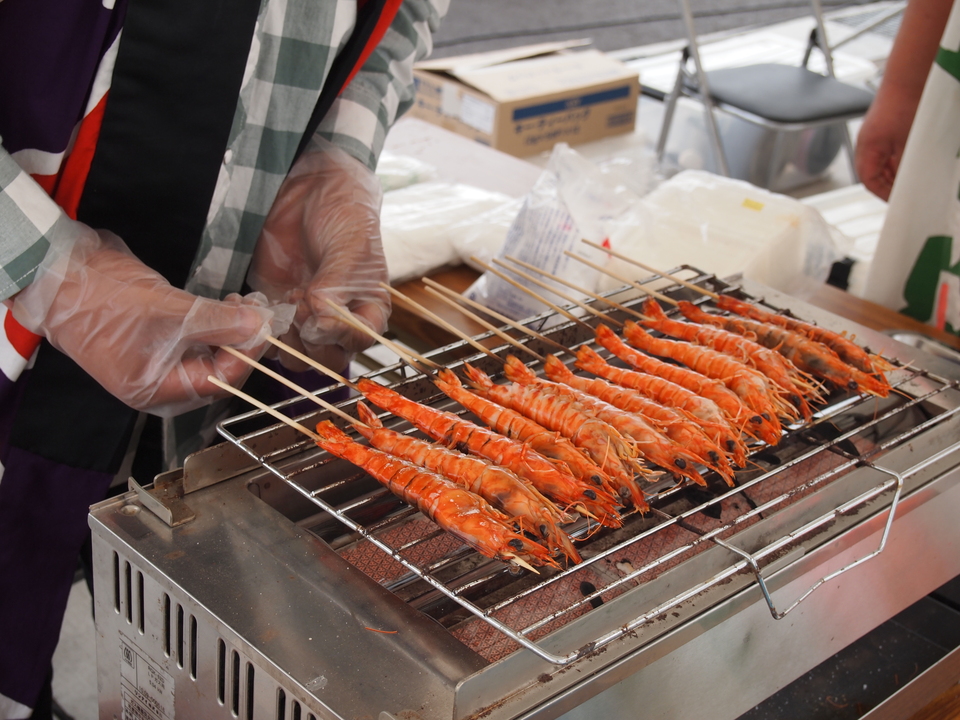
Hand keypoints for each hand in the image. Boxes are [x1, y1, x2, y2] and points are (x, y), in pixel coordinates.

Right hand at [11, 222, 292, 415]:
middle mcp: (155, 383)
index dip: (246, 354)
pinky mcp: (150, 338)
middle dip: (240, 341)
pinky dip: (210, 323)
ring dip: (228, 328)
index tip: (265, 326)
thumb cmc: (104, 297)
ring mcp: (151, 361)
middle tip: (257, 311)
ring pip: (205, 351)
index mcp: (155, 390)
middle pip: (215, 370)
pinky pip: (191, 338)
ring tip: (241, 302)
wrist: (53, 270)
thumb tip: (259, 326)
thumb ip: (218, 322)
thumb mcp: (170, 311)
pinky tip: (224, 304)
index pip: (218, 382)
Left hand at [248, 136, 389, 371]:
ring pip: (296, 356)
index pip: (358, 342)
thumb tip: (321, 321)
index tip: (318, 309)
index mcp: (368, 309)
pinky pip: (268, 337)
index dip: (338, 334)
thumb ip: (336, 288)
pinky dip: (255, 327)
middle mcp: (339, 321)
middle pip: (327, 359)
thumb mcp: (349, 249)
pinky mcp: (277, 309)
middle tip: (297, 302)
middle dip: (308, 340)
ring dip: (282, 338)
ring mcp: (307, 317)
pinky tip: (252, 300)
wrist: (311, 190)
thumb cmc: (344, 216)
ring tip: (280, 300)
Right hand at [854, 96, 915, 200]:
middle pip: (871, 174)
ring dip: (892, 172)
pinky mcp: (880, 130)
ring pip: (878, 163)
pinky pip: (883, 152)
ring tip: (908, 177)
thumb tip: (906, 182)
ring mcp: (872, 137)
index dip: (883, 192)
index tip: (896, 199)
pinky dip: (894, 160)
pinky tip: (907, 161)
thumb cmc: (904, 104)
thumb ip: (903, 165)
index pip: (869, 181)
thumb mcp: (907, 143)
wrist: (908, 78)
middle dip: (887, 184)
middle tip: (904, 191)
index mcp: (866, 149)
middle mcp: (865, 144)